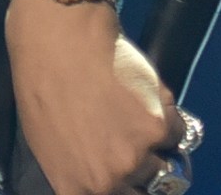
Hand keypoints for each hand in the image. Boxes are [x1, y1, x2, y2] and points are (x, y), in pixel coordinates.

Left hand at [5, 0, 185, 194]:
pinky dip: (167, 116)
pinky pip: (178, 131)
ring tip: (135, 114)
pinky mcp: (158, 126)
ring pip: (167, 164)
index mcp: (78, 188)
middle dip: (146, 171)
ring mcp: (137, 156)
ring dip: (157, 143)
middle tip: (136, 144)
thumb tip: (99, 180)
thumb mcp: (46, 143)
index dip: (130, 190)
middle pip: (148, 190)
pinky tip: (144, 95)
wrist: (58, 40)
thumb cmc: (42, 85)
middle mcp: (110, 180)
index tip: (134, 181)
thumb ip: (78, 172)